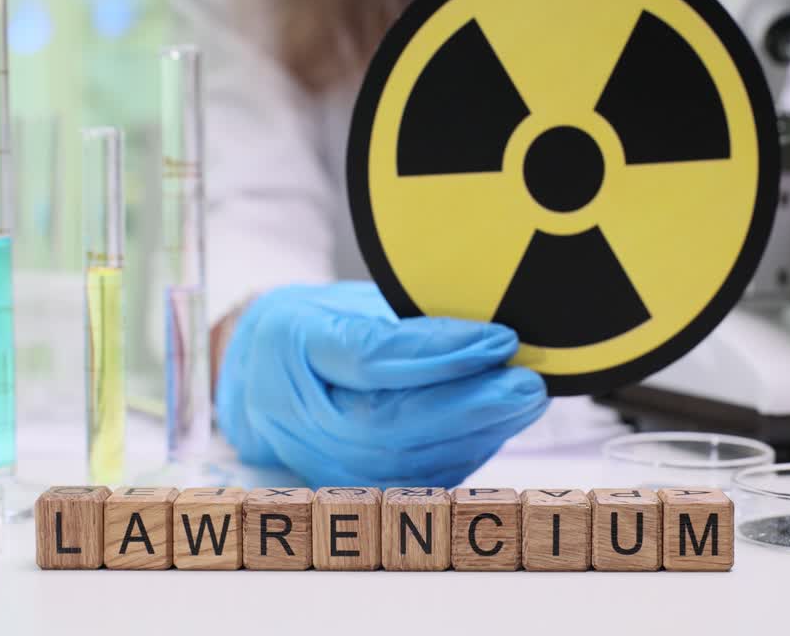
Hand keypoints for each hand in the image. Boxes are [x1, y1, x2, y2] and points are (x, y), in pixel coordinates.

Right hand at [215, 281, 547, 486]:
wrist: (263, 378)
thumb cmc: (311, 329)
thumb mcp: (344, 303)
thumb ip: (400, 321)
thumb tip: (481, 331)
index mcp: (293, 350)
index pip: (371, 360)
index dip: (439, 354)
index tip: (498, 338)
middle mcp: (299, 418)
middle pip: (391, 424)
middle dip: (469, 406)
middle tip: (526, 383)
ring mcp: (323, 461)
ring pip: (408, 459)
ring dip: (477, 433)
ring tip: (525, 401)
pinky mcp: (355, 485)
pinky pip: (416, 476)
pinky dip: (465, 452)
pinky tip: (500, 426)